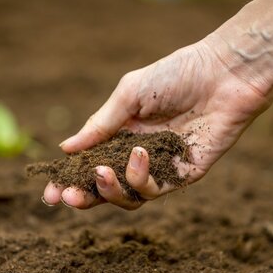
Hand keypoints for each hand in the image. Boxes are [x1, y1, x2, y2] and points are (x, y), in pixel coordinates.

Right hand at [43, 39, 272, 209]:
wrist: (223, 74)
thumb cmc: (176, 75)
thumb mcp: (128, 95)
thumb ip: (99, 125)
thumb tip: (65, 148)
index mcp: (120, 135)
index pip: (89, 164)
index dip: (69, 180)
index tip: (50, 191)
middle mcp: (137, 155)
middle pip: (105, 189)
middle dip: (84, 197)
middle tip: (67, 197)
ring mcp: (160, 168)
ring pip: (128, 198)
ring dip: (110, 190)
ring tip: (102, 170)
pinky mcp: (182, 175)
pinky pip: (154, 190)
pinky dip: (140, 177)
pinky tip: (139, 153)